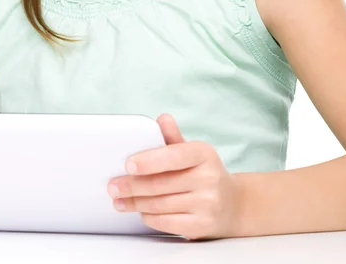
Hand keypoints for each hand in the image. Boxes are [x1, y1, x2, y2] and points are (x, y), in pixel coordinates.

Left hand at [107, 114, 241, 239]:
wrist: (233, 204)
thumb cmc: (204, 173)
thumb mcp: (192, 152)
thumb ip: (173, 137)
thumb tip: (162, 118)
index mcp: (204, 154)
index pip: (174, 155)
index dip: (149, 161)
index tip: (127, 165)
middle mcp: (209, 178)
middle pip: (161, 183)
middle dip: (132, 186)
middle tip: (113, 186)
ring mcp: (207, 204)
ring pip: (161, 204)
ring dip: (136, 202)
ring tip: (120, 200)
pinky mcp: (202, 226)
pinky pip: (167, 222)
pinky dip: (149, 216)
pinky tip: (140, 211)